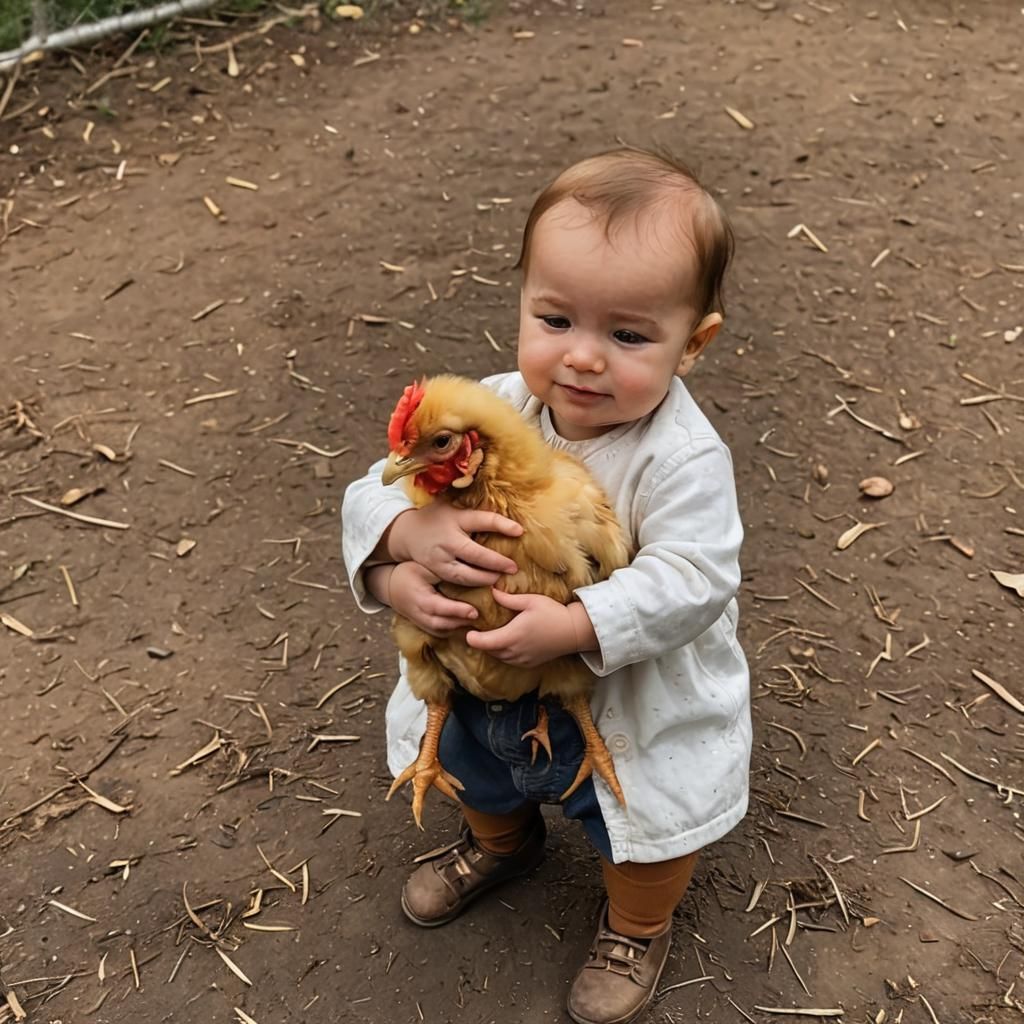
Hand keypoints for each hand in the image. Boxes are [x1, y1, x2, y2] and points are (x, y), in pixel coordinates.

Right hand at [372, 562, 479, 637]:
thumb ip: (443, 571)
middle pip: (442, 624)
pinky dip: (457, 630)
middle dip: (462, 622)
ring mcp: (422, 624)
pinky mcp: (427, 628)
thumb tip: (468, 571)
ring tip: (481, 622)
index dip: (456, 611)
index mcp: (419, 599)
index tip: (474, 611)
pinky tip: (471, 624)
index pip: (438, 608)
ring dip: (461, 628)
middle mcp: (420, 615)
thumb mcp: (423, 567)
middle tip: (483, 617)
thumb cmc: (410, 572)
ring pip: (443, 631)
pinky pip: (443, 633)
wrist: (392, 587)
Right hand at [387, 504, 521, 586]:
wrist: (406, 533)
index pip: (481, 520)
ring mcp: (440, 559)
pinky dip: (471, 586)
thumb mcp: (454, 507)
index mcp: (455, 519)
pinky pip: (455, 582)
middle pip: (473, 554)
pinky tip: (484, 586)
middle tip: (513, 568)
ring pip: (464, 574)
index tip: (520, 531)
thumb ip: (477, 511)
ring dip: (484, 578)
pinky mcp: (436, 571)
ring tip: (499, 579)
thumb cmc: (437, 517)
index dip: (501, 525)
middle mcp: (447, 540)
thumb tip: (507, 512)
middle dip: (495, 562)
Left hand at [465, 591, 594, 667]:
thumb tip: (492, 591)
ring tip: (491, 633)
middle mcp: (515, 651)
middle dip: (481, 641)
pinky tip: (507, 641)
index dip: (472, 638)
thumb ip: (508, 599)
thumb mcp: (530, 601)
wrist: (574, 632)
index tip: (468, 630)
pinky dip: (504, 653)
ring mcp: (522, 659)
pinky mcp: (529, 663)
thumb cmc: (553, 613)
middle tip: (476, 628)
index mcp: (512, 635)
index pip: (483, 643)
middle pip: (488, 651)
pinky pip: (509, 660)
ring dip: (492, 647)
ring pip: (498, 657)